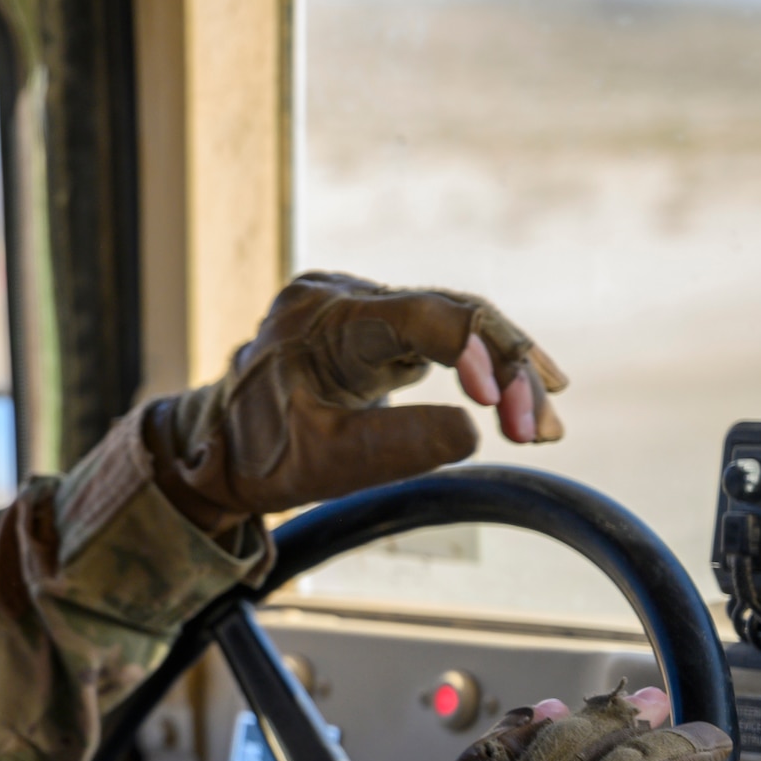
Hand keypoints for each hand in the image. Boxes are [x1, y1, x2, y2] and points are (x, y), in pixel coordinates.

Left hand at [146, 272, 568, 526]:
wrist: (220, 447)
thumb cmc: (262, 456)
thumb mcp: (323, 464)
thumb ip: (393, 447)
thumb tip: (474, 431)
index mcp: (323, 320)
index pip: (418, 315)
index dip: (471, 350)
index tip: (500, 403)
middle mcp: (344, 296)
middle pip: (450, 313)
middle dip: (506, 369)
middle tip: (538, 430)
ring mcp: (361, 306)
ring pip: (455, 323)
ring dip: (506, 372)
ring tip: (541, 427)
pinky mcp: (377, 326)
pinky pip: (442, 337)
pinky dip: (482, 370)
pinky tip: (522, 399)